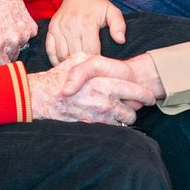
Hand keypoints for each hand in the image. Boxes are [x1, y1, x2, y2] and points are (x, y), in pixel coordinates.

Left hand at [0, 0, 36, 65]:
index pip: (1, 66)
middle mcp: (12, 41)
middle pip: (11, 59)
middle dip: (4, 54)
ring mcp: (24, 35)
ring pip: (19, 49)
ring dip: (13, 44)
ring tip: (6, 30)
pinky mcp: (32, 29)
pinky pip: (27, 39)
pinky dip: (21, 35)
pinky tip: (14, 25)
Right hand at [29, 53, 153, 123]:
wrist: (40, 97)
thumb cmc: (60, 76)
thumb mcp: (79, 59)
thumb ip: (97, 62)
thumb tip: (111, 71)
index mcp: (105, 84)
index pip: (136, 93)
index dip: (145, 95)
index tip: (148, 97)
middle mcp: (104, 103)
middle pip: (133, 112)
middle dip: (132, 109)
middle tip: (127, 103)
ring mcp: (98, 118)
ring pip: (122, 123)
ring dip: (121, 118)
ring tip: (112, 109)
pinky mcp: (91, 128)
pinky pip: (110, 130)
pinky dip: (109, 125)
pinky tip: (102, 116)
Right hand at [46, 0, 125, 65]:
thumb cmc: (98, 4)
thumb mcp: (113, 12)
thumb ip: (119, 26)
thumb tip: (120, 41)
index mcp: (87, 24)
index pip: (91, 52)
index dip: (95, 61)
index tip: (99, 66)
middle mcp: (71, 26)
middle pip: (75, 55)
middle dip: (82, 65)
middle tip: (88, 71)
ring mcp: (59, 27)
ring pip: (62, 55)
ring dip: (69, 64)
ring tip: (77, 69)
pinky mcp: (51, 28)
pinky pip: (50, 50)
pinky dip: (55, 60)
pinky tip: (64, 64)